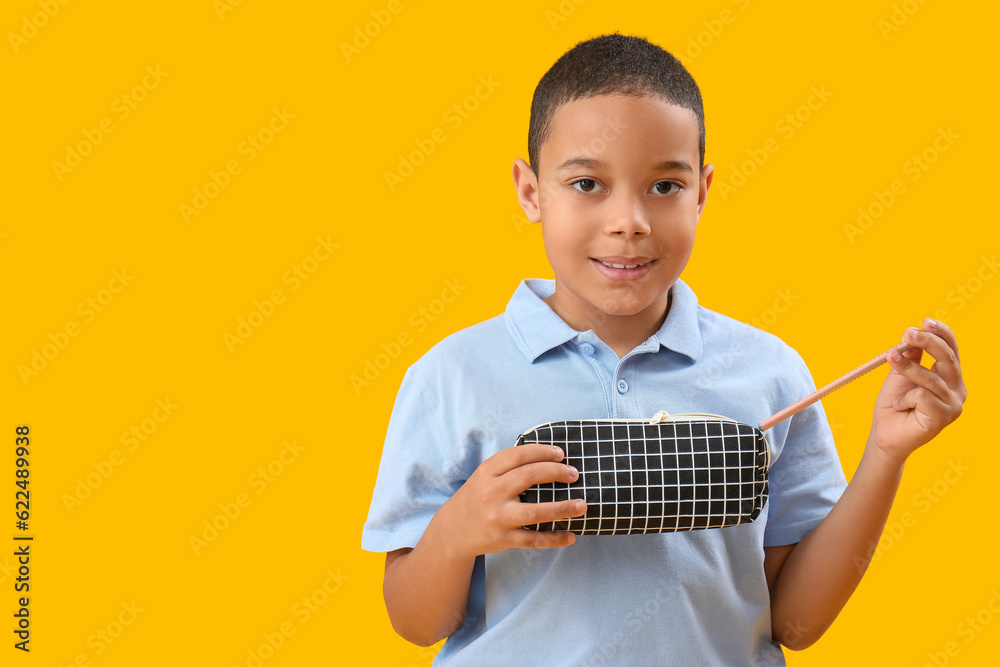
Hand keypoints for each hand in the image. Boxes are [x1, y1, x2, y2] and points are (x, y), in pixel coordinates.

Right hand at [438, 444, 586, 558]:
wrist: (453, 530)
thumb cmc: (478, 497)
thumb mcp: (485, 476)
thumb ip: (509, 467)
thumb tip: (550, 458)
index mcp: (487, 472)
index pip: (518, 455)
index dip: (542, 452)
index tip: (561, 454)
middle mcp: (491, 493)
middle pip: (528, 477)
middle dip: (555, 472)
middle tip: (574, 474)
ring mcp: (497, 517)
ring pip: (535, 512)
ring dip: (562, 508)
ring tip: (582, 505)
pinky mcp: (503, 539)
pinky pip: (533, 539)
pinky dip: (554, 539)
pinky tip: (571, 535)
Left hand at [869, 318, 965, 463]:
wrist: (884, 434)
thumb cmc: (894, 404)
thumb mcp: (901, 373)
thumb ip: (911, 355)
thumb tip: (912, 332)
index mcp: (949, 377)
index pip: (952, 350)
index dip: (942, 334)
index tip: (925, 322)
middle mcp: (957, 389)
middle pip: (949, 359)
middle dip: (929, 342)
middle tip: (909, 333)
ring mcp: (953, 404)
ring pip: (931, 377)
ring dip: (907, 368)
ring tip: (889, 359)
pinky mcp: (944, 417)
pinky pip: (922, 396)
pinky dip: (904, 397)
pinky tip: (898, 405)